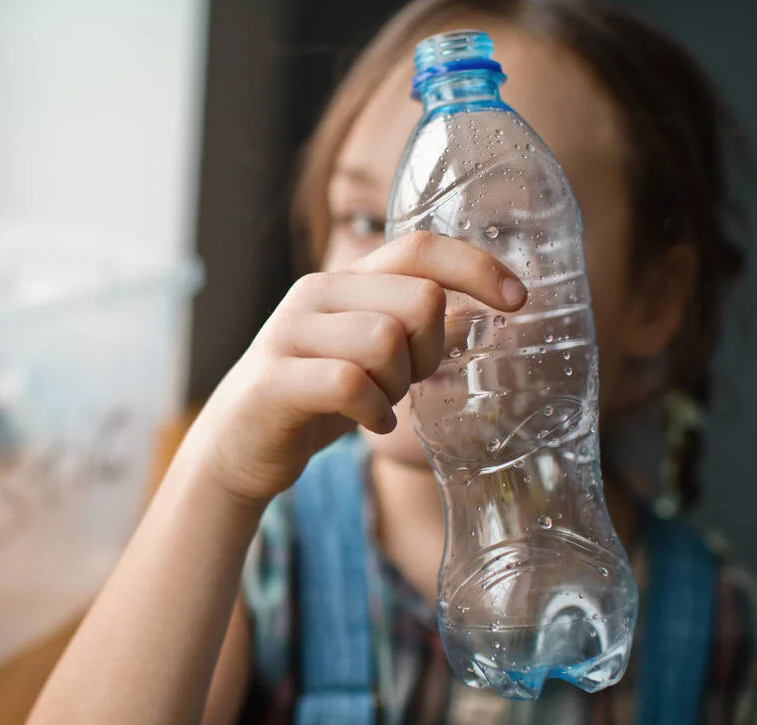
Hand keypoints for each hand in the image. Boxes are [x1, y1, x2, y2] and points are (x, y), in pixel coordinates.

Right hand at [182, 231, 527, 504]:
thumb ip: (414, 330)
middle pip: (416, 299)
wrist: (237, 445)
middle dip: (428, 352)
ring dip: (397, 385)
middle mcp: (314, 294)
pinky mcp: (274, 380)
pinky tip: (371, 423)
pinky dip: (373, 410)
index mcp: (343, 282)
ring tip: (379, 405)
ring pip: (386, 341)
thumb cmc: (314, 399)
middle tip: (405, 384)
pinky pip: (349, 383)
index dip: (476, 266)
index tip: (518, 299)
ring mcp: (289, 334)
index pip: (419, 247)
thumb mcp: (369, 357)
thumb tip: (481, 310)